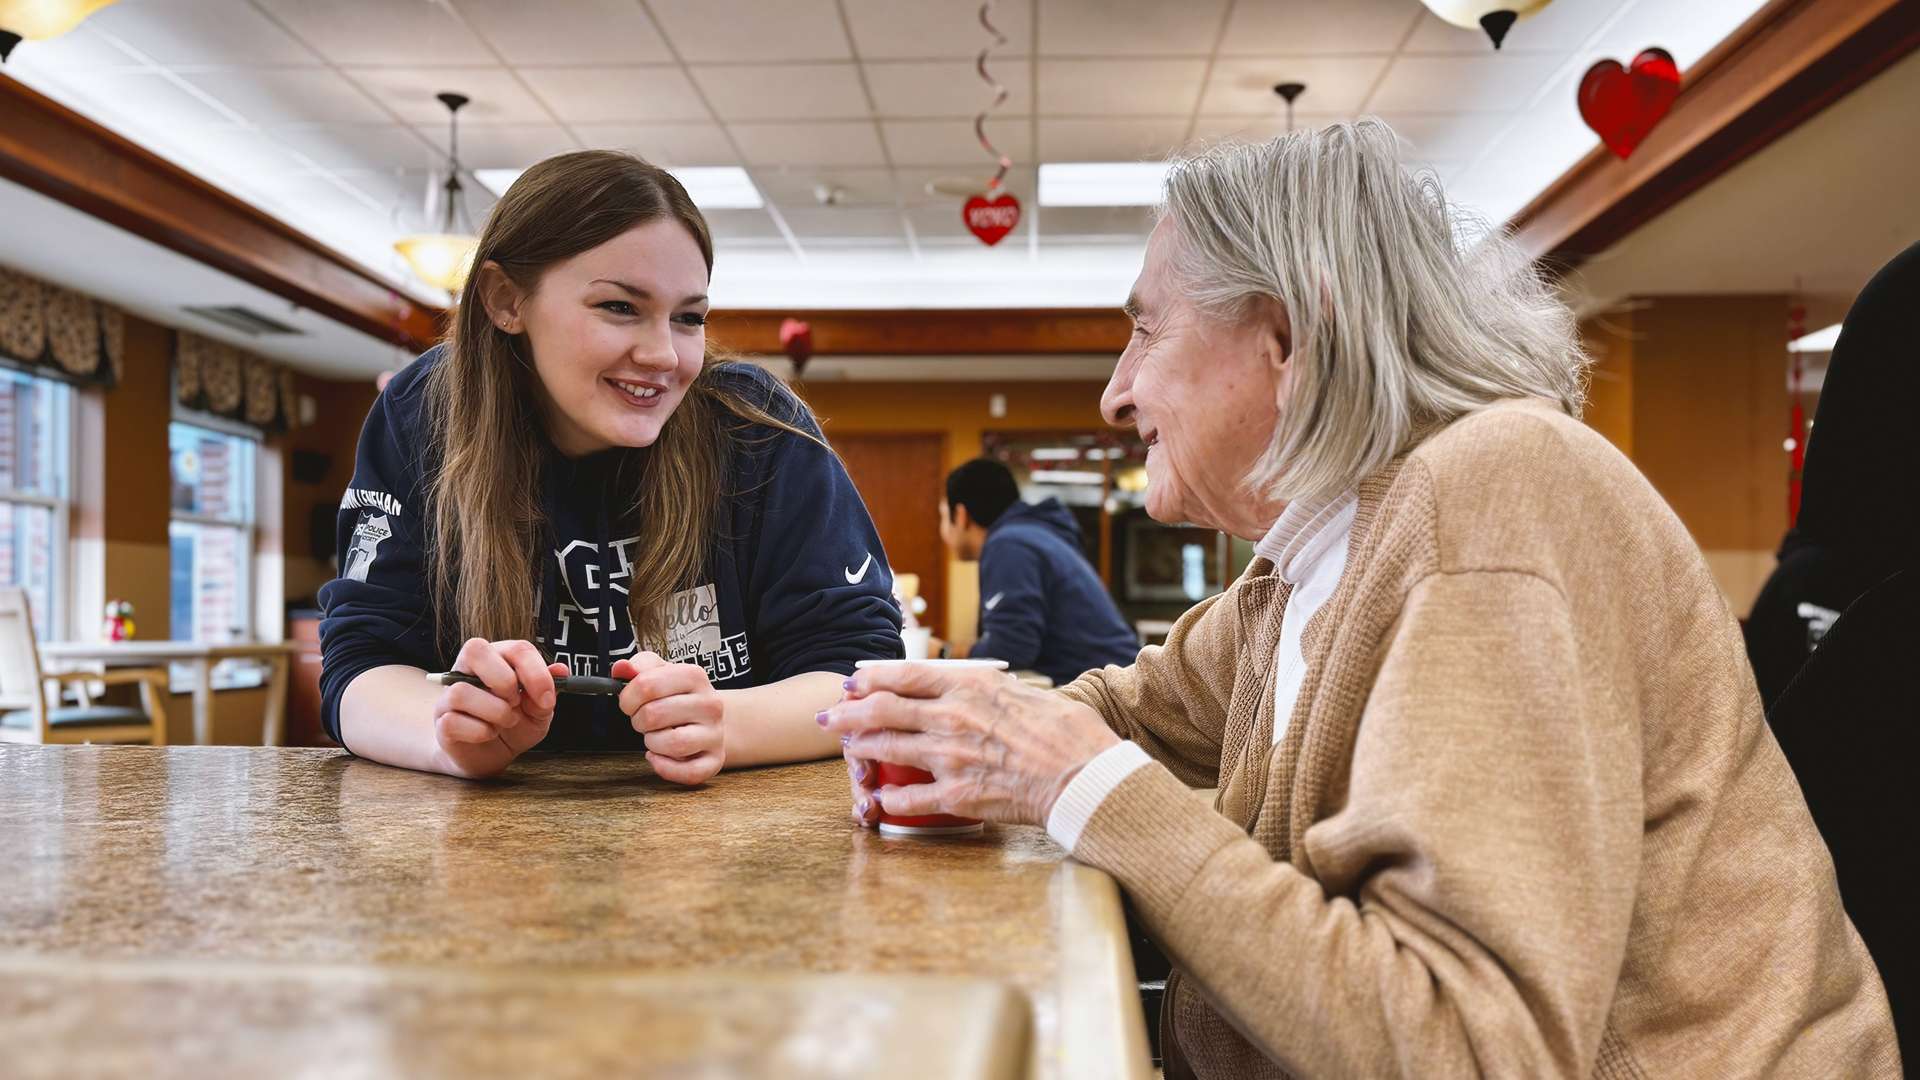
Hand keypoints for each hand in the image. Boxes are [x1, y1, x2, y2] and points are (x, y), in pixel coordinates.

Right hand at [431, 638, 561, 777]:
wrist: (492, 755)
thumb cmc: (515, 725)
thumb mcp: (538, 710)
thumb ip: (548, 691)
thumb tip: (561, 671)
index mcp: (498, 659)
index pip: (515, 648)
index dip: (534, 671)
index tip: (546, 698)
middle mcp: (469, 670)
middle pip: (475, 649)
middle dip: (504, 679)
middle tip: (517, 702)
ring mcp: (450, 695)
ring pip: (461, 691)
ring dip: (495, 712)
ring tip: (506, 722)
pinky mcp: (442, 722)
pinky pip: (453, 721)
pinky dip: (480, 731)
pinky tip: (489, 734)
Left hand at [615, 653, 724, 785]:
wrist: (709, 718)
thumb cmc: (679, 696)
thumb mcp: (662, 673)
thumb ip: (639, 666)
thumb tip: (622, 668)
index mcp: (695, 676)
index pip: (647, 684)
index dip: (628, 697)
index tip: (629, 702)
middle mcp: (710, 704)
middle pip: (654, 714)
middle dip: (638, 720)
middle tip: (643, 720)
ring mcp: (715, 734)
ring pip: (672, 744)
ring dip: (652, 742)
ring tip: (654, 736)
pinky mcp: (715, 760)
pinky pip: (688, 772)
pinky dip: (664, 767)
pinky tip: (658, 756)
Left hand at [822, 665, 1119, 826]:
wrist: (1084, 777)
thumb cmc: (1067, 734)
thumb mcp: (1027, 693)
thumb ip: (993, 692)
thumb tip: (980, 689)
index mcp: (971, 686)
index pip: (906, 674)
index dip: (871, 677)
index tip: (853, 681)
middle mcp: (953, 717)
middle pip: (883, 709)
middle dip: (849, 713)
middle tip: (830, 718)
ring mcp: (950, 757)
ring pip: (886, 749)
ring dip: (861, 750)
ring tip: (848, 752)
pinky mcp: (956, 795)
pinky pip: (908, 798)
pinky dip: (888, 799)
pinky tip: (879, 801)